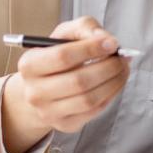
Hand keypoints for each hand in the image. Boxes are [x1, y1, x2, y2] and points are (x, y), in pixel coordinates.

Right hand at [2, 16, 130, 152]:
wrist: (43, 88)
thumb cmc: (58, 56)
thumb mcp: (66, 34)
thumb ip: (85, 28)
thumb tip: (106, 39)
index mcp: (29, 64)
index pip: (62, 56)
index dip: (92, 49)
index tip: (112, 43)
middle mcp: (34, 91)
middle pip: (79, 81)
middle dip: (108, 67)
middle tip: (122, 58)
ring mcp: (48, 112)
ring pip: (89, 99)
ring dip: (114, 82)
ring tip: (123, 68)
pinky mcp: (65, 124)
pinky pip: (94, 111)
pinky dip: (111, 95)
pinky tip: (115, 82)